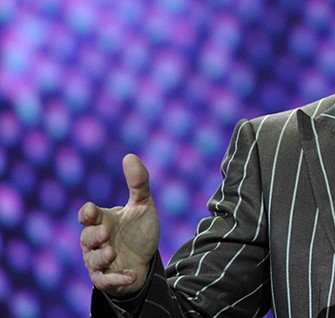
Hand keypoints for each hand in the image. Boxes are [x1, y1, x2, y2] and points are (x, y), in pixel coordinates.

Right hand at [79, 154, 159, 296]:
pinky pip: (104, 281)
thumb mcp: (143, 206)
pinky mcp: (107, 279)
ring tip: (112, 253)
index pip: (87, 215)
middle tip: (105, 233)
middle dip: (93, 236)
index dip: (87, 214)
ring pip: (92, 260)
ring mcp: (100, 261)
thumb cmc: (139, 231)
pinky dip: (115, 279)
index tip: (91, 212)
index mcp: (103, 221)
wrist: (146, 260)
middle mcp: (97, 241)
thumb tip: (129, 155)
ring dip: (101, 257)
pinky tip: (129, 274)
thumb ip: (138, 183)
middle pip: (86, 238)